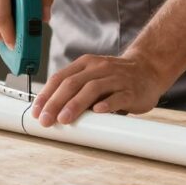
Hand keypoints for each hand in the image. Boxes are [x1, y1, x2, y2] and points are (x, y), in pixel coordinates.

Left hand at [30, 53, 167, 126]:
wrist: (149, 69)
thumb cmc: (115, 78)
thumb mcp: (93, 78)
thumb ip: (76, 91)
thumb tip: (52, 112)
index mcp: (86, 64)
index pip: (60, 78)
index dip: (46, 95)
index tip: (37, 112)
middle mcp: (99, 68)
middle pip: (72, 83)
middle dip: (56, 103)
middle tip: (46, 120)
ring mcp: (116, 78)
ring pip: (92, 89)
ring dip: (75, 104)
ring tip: (64, 119)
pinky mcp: (131, 90)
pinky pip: (118, 96)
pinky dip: (107, 104)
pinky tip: (98, 112)